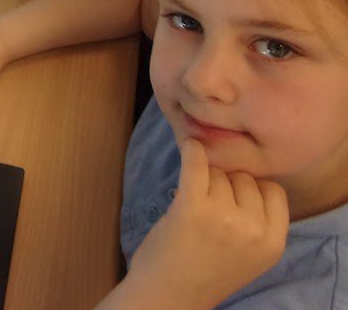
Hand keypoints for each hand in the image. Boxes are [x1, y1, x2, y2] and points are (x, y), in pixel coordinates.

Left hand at [124, 139, 288, 307]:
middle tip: (206, 208)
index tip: (233, 196)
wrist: (167, 296)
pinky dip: (191, 151)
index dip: (251, 188)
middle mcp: (253, 230)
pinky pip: (196, 164)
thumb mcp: (249, 254)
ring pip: (218, 172)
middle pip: (244, 178)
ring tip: (192, 206)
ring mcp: (224, 217)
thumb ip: (257, 222)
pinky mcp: (193, 208)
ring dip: (204, 180)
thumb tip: (247, 172)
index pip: (273, 190)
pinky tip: (188, 146)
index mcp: (273, 243)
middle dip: (225, 184)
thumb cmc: (203, 272)